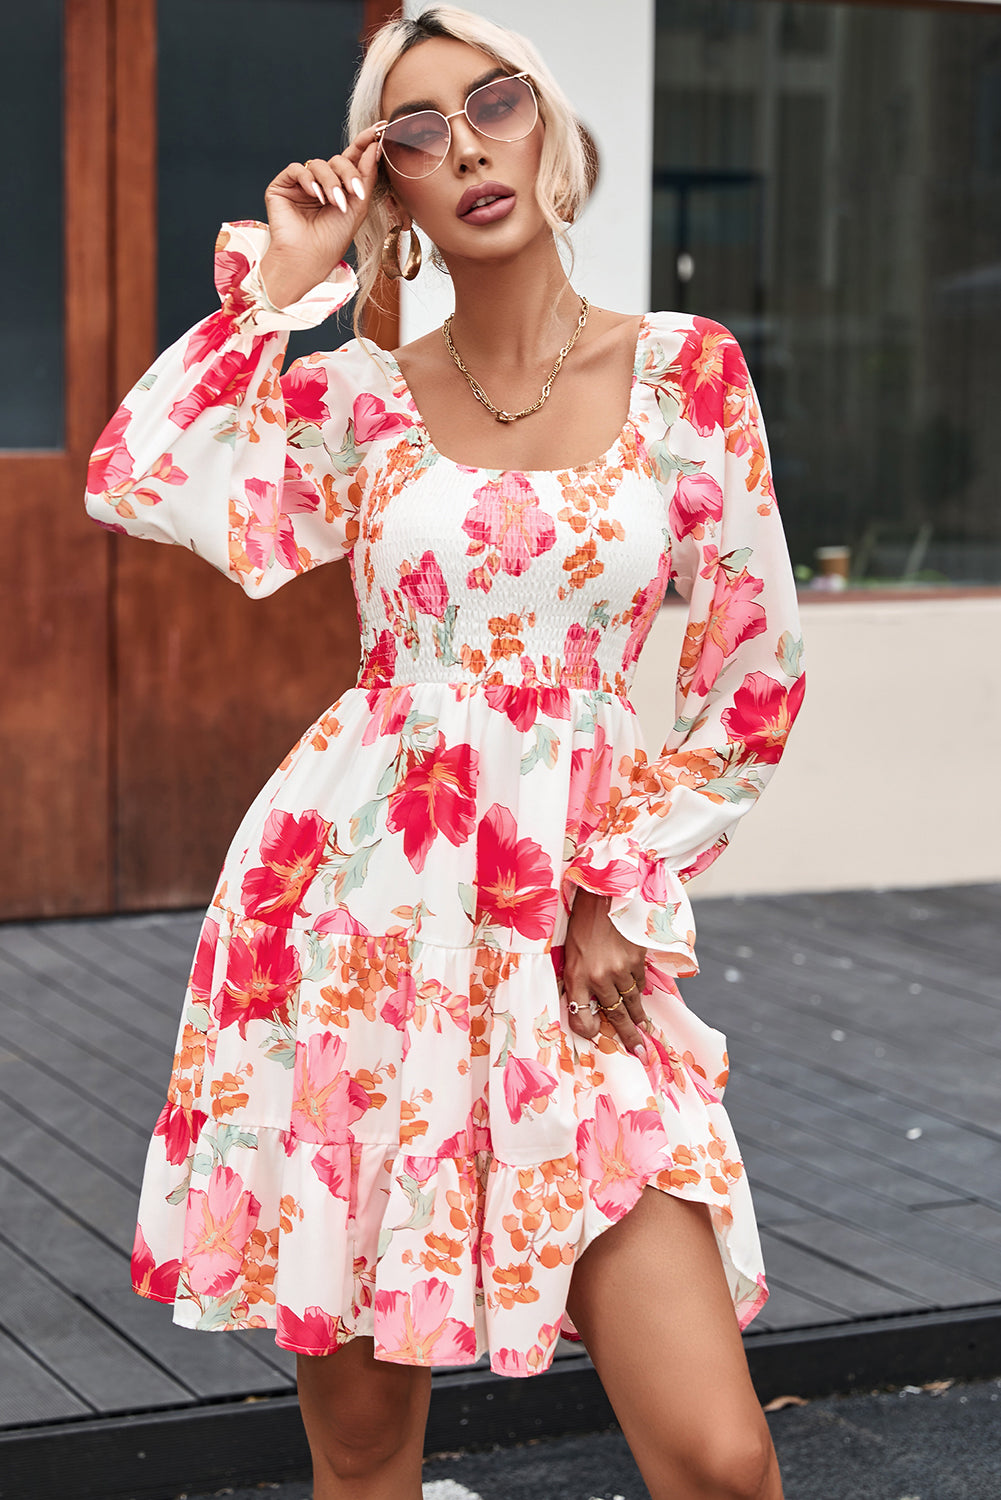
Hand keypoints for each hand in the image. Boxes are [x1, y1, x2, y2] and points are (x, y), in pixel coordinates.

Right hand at [259, 126, 382, 306]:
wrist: (308, 259)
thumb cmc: (334, 239)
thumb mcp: (358, 206)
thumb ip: (366, 175)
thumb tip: (373, 145)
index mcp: (339, 186)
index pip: (352, 159)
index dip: (364, 143)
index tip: (380, 129)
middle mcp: (321, 183)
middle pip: (338, 160)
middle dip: (348, 174)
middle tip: (354, 192)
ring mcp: (302, 184)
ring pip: (320, 164)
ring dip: (330, 183)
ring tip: (334, 203)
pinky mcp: (283, 186)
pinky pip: (298, 169)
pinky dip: (309, 181)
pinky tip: (316, 197)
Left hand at [563, 888, 649, 1054]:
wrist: (604, 892)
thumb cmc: (582, 922)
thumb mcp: (571, 951)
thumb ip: (578, 977)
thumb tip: (591, 1002)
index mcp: (575, 975)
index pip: (581, 1016)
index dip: (588, 1029)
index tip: (597, 1034)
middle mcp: (598, 977)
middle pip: (615, 1015)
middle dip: (629, 1036)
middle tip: (640, 1053)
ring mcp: (620, 969)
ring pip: (632, 1001)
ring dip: (638, 1016)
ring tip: (644, 1029)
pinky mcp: (637, 959)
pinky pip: (640, 982)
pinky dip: (639, 988)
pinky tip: (638, 992)